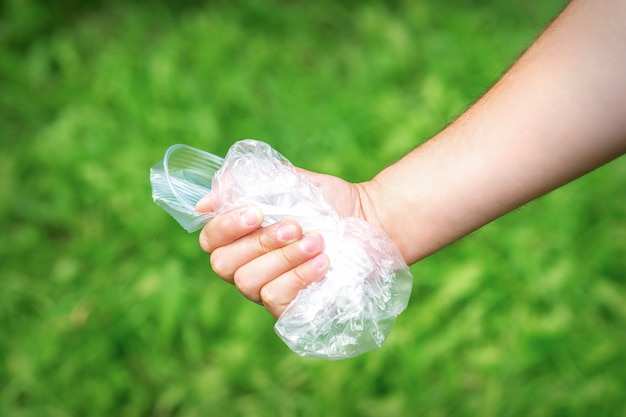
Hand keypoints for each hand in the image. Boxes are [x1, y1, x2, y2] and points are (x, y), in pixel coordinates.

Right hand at [197, 169, 369, 317]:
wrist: (369, 220)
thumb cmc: (327, 202)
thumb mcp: (288, 182)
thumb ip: (247, 185)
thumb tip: (205, 201)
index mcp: (240, 235)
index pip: (209, 239)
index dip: (225, 227)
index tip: (256, 212)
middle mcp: (246, 265)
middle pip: (224, 264)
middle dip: (260, 242)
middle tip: (295, 226)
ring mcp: (266, 289)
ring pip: (249, 282)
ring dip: (284, 258)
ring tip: (318, 241)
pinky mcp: (289, 308)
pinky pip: (275, 299)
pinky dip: (298, 278)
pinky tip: (323, 263)